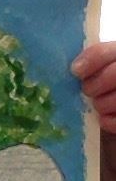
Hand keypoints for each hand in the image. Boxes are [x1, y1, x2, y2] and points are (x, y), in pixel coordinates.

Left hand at [72, 43, 115, 180]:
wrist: (105, 130)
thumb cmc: (91, 100)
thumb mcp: (90, 79)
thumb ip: (85, 70)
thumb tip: (69, 69)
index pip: (108, 51)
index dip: (93, 59)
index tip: (75, 71)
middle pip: (115, 73)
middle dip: (96, 85)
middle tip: (88, 93)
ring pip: (115, 98)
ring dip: (102, 104)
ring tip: (97, 107)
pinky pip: (115, 121)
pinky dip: (108, 122)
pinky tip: (103, 120)